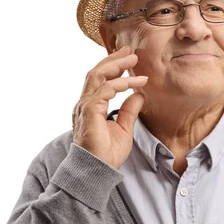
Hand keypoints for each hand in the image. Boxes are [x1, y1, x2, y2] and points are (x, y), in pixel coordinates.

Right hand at [72, 47, 147, 168]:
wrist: (97, 171)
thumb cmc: (107, 154)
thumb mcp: (124, 129)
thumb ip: (129, 111)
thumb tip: (139, 95)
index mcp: (91, 106)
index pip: (100, 79)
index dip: (114, 67)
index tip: (130, 59)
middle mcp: (85, 103)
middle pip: (96, 72)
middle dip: (114, 59)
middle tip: (131, 51)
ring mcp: (85, 107)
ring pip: (97, 76)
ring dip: (116, 65)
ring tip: (133, 59)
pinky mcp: (89, 112)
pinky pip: (104, 90)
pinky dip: (119, 83)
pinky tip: (134, 83)